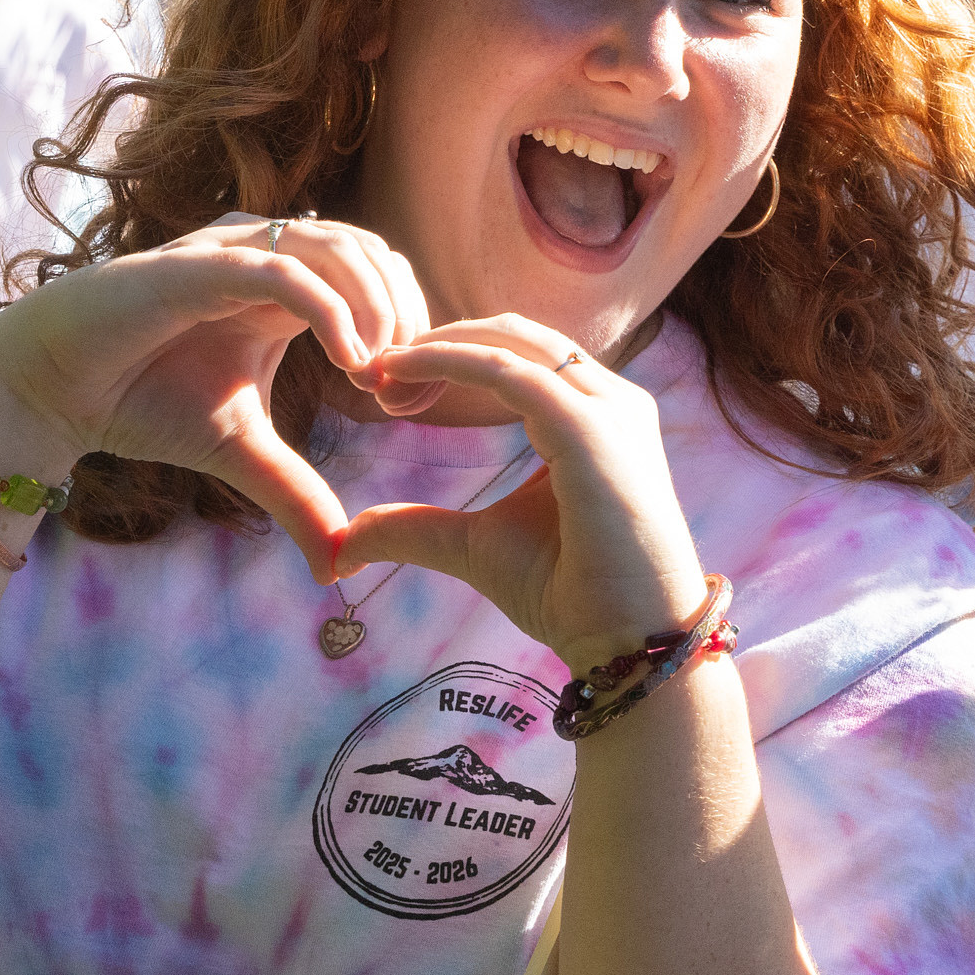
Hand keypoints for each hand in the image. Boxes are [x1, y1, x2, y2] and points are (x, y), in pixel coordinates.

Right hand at [0, 212, 439, 569]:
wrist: (51, 392)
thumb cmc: (139, 401)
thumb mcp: (237, 451)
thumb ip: (293, 493)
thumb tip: (338, 564)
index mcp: (282, 285)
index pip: (378, 273)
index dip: (411, 327)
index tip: (410, 403)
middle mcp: (261, 255)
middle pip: (370, 251)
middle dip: (406, 316)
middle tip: (403, 391)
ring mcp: (227, 252)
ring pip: (334, 248)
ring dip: (375, 308)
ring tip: (377, 376)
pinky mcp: (192, 266)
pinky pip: (278, 270)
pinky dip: (329, 309)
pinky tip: (350, 362)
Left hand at [323, 315, 708, 666]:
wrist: (626, 640)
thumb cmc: (569, 594)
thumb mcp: (475, 546)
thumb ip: (418, 527)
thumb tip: (348, 541)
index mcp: (595, 419)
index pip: (521, 358)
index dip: (452, 357)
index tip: (388, 381)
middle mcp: (610, 402)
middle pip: (517, 335)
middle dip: (442, 340)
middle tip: (375, 368)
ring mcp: (608, 410)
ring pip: (512, 342)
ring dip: (439, 346)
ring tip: (380, 367)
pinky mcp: (591, 429)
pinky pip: (507, 372)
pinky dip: (449, 362)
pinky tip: (401, 371)